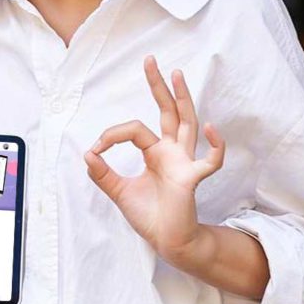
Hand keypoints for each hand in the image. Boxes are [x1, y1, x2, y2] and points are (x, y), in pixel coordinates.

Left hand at [84, 56, 225, 265]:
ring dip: (182, 99)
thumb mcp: (119, 192)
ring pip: (187, 123)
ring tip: (177, 74)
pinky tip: (212, 129)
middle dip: (159, 86)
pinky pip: (211, 161)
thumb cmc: (149, 216)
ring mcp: (184, 162)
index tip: (96, 150)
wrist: (166, 242)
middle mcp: (172, 152)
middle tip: (151, 61)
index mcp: (155, 152)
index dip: (112, 134)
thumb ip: (102, 174)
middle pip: (168, 111)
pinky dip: (216, 146)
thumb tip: (87, 153)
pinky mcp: (192, 179)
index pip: (135, 129)